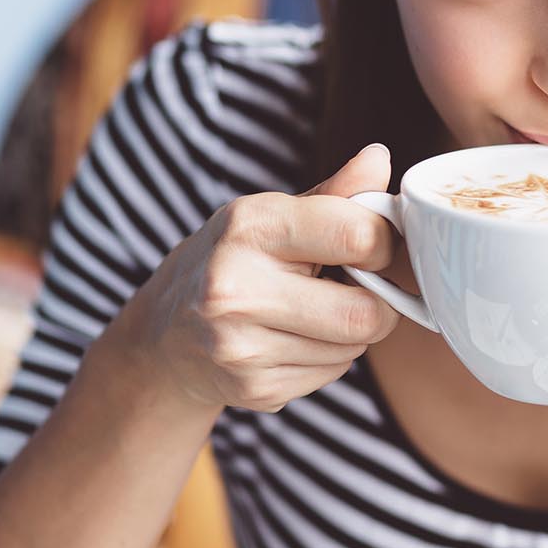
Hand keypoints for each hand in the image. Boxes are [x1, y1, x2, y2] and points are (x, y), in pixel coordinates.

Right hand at [102, 144, 401, 413]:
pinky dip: (327, 358)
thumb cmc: (229, 262)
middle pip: (365, 313)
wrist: (163, 337)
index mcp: (249, 227)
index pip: (358, 235)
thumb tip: (379, 158)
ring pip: (353, 348)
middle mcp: (237, 288)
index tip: (372, 245)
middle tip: (354, 288)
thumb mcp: (269, 216)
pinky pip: (331, 375)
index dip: (384, 243)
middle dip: (377, 302)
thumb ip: (333, 194)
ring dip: (350, 332)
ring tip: (312, 312)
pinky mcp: (254, 389)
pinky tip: (293, 339)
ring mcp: (242, 346)